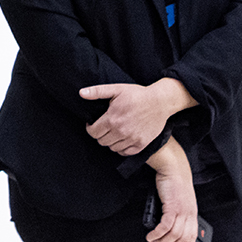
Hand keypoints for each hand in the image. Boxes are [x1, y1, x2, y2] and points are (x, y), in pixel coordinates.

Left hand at [79, 78, 197, 155]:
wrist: (160, 102)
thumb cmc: (138, 94)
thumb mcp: (116, 89)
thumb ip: (97, 92)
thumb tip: (81, 93)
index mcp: (112, 119)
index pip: (93, 132)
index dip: (90, 128)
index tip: (93, 124)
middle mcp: (121, 131)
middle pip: (101, 141)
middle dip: (99, 134)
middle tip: (104, 127)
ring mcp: (132, 139)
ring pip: (112, 148)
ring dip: (110, 141)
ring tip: (113, 132)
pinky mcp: (141, 144)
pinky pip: (125, 152)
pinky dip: (121, 148)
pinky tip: (122, 139)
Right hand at [146, 138, 198, 241]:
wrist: (173, 168)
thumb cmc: (174, 181)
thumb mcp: (179, 199)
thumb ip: (178, 212)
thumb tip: (168, 225)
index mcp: (192, 213)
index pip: (192, 236)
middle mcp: (189, 214)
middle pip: (183, 239)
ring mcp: (182, 211)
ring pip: (174, 235)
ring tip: (153, 241)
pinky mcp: (172, 207)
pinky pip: (166, 226)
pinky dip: (158, 234)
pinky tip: (151, 235)